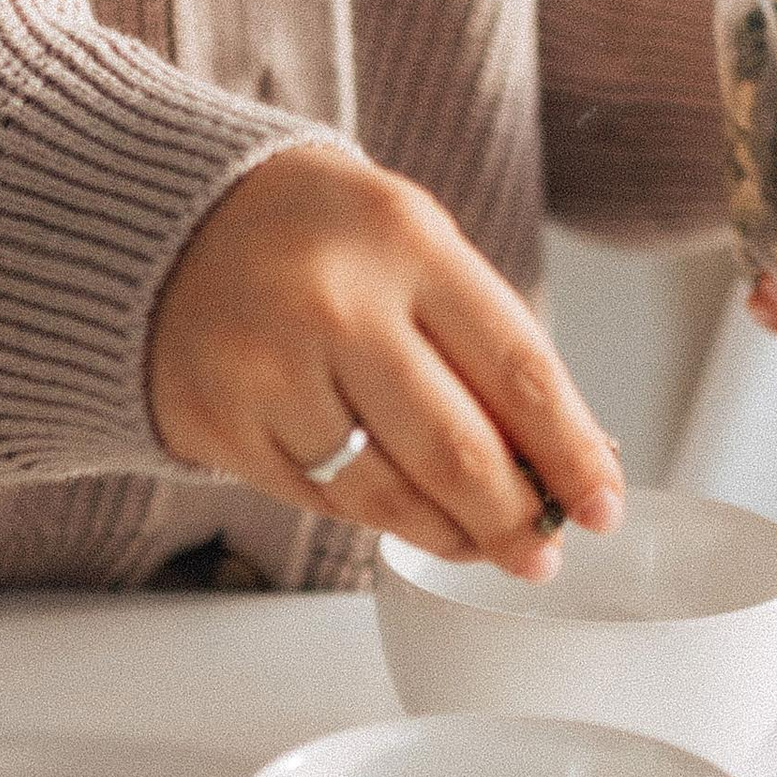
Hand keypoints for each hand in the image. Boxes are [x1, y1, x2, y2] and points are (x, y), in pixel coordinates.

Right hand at [150, 147, 621, 580]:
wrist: (173, 224)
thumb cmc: (322, 238)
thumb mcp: (415, 247)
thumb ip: (487, 342)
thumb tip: (572, 456)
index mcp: (406, 240)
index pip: (517, 368)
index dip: (571, 452)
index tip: (604, 504)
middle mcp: (335, 303)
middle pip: (455, 449)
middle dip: (514, 518)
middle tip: (543, 552)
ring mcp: (268, 368)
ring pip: (386, 493)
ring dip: (451, 534)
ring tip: (484, 544)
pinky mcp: (221, 423)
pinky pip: (323, 502)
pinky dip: (376, 519)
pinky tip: (406, 517)